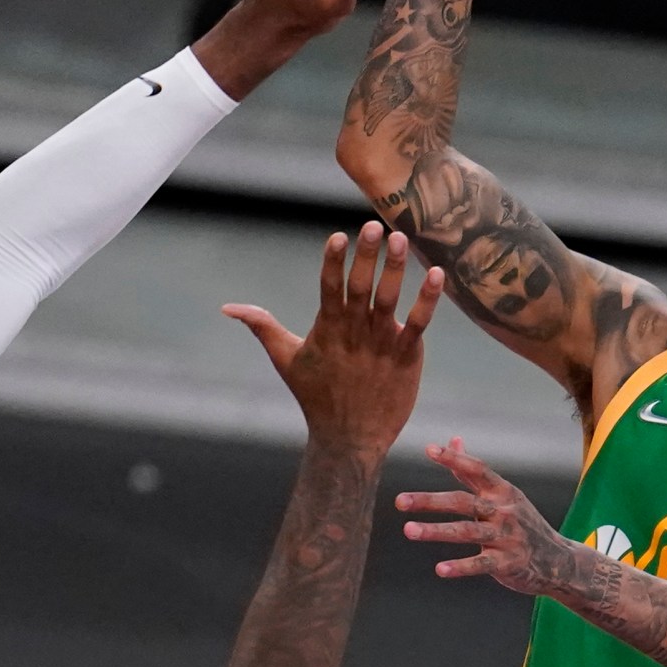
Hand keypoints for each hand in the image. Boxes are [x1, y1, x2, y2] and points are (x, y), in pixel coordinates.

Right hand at [224, 223, 443, 455]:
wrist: (349, 440)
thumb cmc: (315, 397)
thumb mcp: (285, 359)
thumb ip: (262, 327)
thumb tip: (228, 307)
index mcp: (327, 328)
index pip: (329, 287)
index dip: (333, 261)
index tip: (339, 236)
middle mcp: (355, 332)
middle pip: (361, 287)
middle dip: (367, 256)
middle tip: (373, 226)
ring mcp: (382, 343)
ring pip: (390, 299)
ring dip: (396, 269)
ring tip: (401, 238)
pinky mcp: (406, 356)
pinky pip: (420, 323)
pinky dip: (429, 300)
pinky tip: (438, 275)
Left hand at [398, 438, 590, 596]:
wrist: (558, 560)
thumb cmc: (522, 523)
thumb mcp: (503, 494)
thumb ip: (472, 471)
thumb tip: (452, 438)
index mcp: (502, 492)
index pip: (477, 469)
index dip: (455, 459)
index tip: (429, 450)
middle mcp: (505, 511)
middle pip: (463, 502)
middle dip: (430, 501)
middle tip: (399, 501)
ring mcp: (507, 537)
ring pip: (467, 531)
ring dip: (436, 531)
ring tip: (408, 530)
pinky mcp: (508, 563)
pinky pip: (481, 563)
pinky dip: (461, 567)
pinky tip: (439, 569)